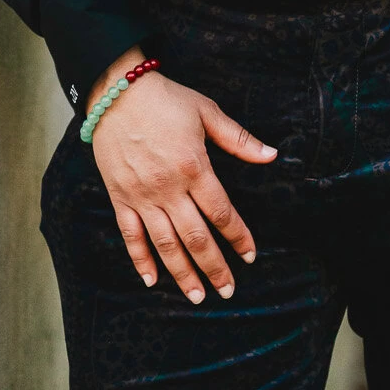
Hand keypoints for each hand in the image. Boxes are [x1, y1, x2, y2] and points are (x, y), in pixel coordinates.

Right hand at [86, 46, 276, 302]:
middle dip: (214, 267)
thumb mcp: (207, 112)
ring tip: (197, 296)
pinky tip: (152, 281)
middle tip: (228, 290)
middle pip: (196, 237)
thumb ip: (239, 139)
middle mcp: (169, 188)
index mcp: (194, 167)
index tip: (250, 255)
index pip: (222, 212)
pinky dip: (141, 260)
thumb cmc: (166, 100)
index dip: (238, 236)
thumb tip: (272, 155)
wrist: (117, 93)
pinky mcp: (120, 198)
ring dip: (182, 273)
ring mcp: (142, 196)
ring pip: (165, 244)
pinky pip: (131, 236)